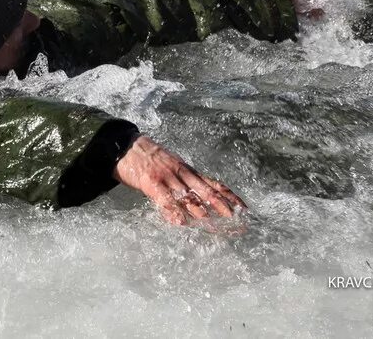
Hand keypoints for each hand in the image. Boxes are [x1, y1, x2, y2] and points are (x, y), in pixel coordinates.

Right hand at [113, 136, 246, 226]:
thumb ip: (185, 181)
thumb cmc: (149, 159)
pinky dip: (174, 211)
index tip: (245, 210)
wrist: (127, 146)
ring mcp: (168, 177)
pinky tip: (181, 223)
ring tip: (216, 227)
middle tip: (237, 223)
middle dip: (223, 209)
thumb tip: (199, 199)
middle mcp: (182, 174)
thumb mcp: (172, 166)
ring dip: (203, 214)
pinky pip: (165, 199)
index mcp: (189, 171)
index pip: (215, 184)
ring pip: (188, 197)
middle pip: (207, 193)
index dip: (231, 197)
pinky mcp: (151, 183)